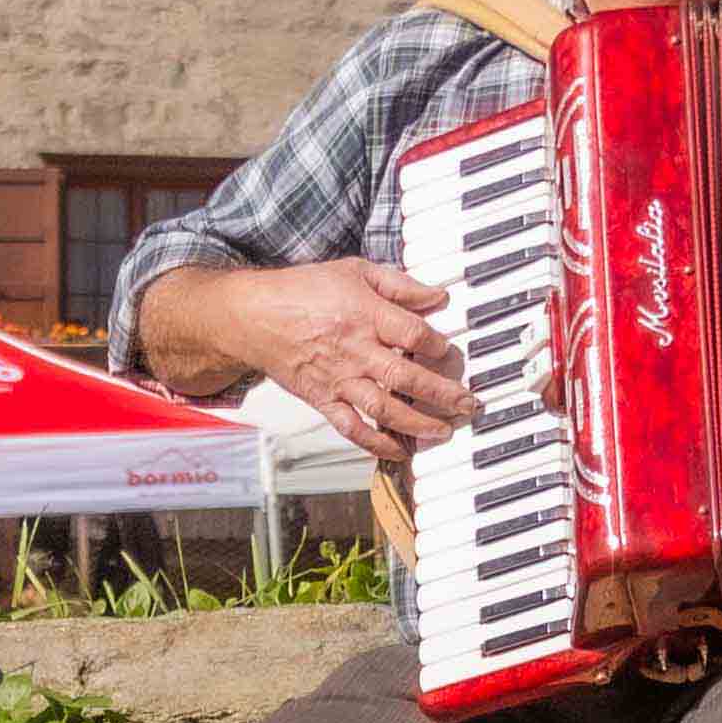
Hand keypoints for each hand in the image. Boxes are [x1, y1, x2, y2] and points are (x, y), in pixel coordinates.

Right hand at [244, 258, 469, 466]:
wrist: (254, 316)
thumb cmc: (304, 290)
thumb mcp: (355, 271)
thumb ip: (400, 285)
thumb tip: (439, 296)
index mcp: (365, 315)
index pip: (414, 335)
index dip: (439, 346)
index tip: (449, 352)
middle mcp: (354, 350)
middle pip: (406, 377)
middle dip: (442, 394)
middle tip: (467, 404)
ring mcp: (338, 379)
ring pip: (383, 408)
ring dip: (417, 424)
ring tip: (443, 432)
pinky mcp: (322, 399)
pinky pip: (351, 427)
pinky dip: (375, 444)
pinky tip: (398, 451)